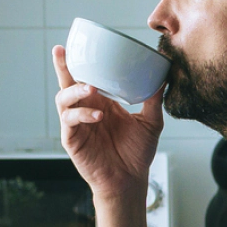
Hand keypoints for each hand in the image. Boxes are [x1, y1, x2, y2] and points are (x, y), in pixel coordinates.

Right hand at [53, 44, 164, 200]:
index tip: (75, 46)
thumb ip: (153, 99)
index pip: (85, 78)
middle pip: (67, 83)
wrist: (131, 180)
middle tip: (62, 52)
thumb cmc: (137, 153)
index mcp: (101, 102)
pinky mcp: (72, 140)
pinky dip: (82, 115)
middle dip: (62, 67)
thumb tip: (164, 76)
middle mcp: (86, 110)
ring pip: (64, 100)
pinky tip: (98, 115)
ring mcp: (77, 125)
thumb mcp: (150, 122)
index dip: (77, 63)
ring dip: (75, 91)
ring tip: (91, 89)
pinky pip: (70, 122)